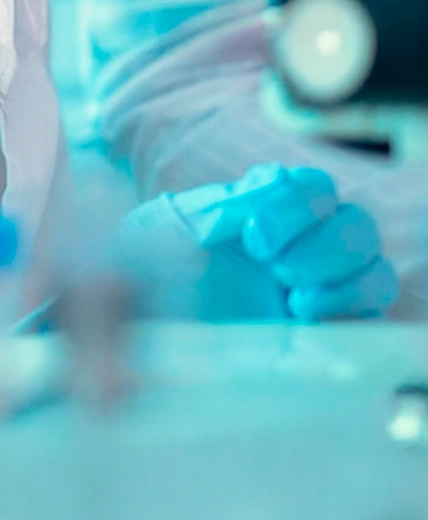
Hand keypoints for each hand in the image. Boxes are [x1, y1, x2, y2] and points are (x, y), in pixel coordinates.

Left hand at [170, 165, 397, 321]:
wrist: (143, 332)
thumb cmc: (149, 273)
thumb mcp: (172, 231)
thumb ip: (218, 207)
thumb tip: (269, 186)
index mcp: (266, 209)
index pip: (314, 188)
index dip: (295, 207)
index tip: (254, 239)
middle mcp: (303, 244)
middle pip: (357, 226)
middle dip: (325, 247)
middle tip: (279, 272)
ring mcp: (323, 290)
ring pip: (377, 271)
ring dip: (346, 284)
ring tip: (296, 303)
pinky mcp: (330, 333)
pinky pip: (374, 321)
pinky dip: (352, 319)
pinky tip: (310, 326)